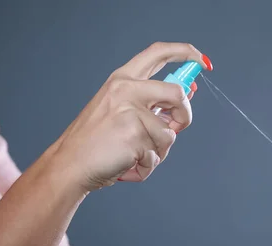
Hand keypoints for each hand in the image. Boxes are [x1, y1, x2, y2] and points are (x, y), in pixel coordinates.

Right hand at [49, 42, 210, 190]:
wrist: (70, 165)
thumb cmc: (95, 142)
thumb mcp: (120, 110)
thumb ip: (150, 103)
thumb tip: (186, 94)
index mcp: (122, 79)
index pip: (158, 53)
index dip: (184, 53)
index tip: (201, 61)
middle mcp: (126, 90)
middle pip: (177, 93)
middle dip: (185, 115)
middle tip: (176, 127)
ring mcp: (130, 112)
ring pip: (169, 134)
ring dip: (158, 152)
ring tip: (134, 154)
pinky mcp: (134, 135)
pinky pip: (158, 155)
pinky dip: (147, 166)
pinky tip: (128, 163)